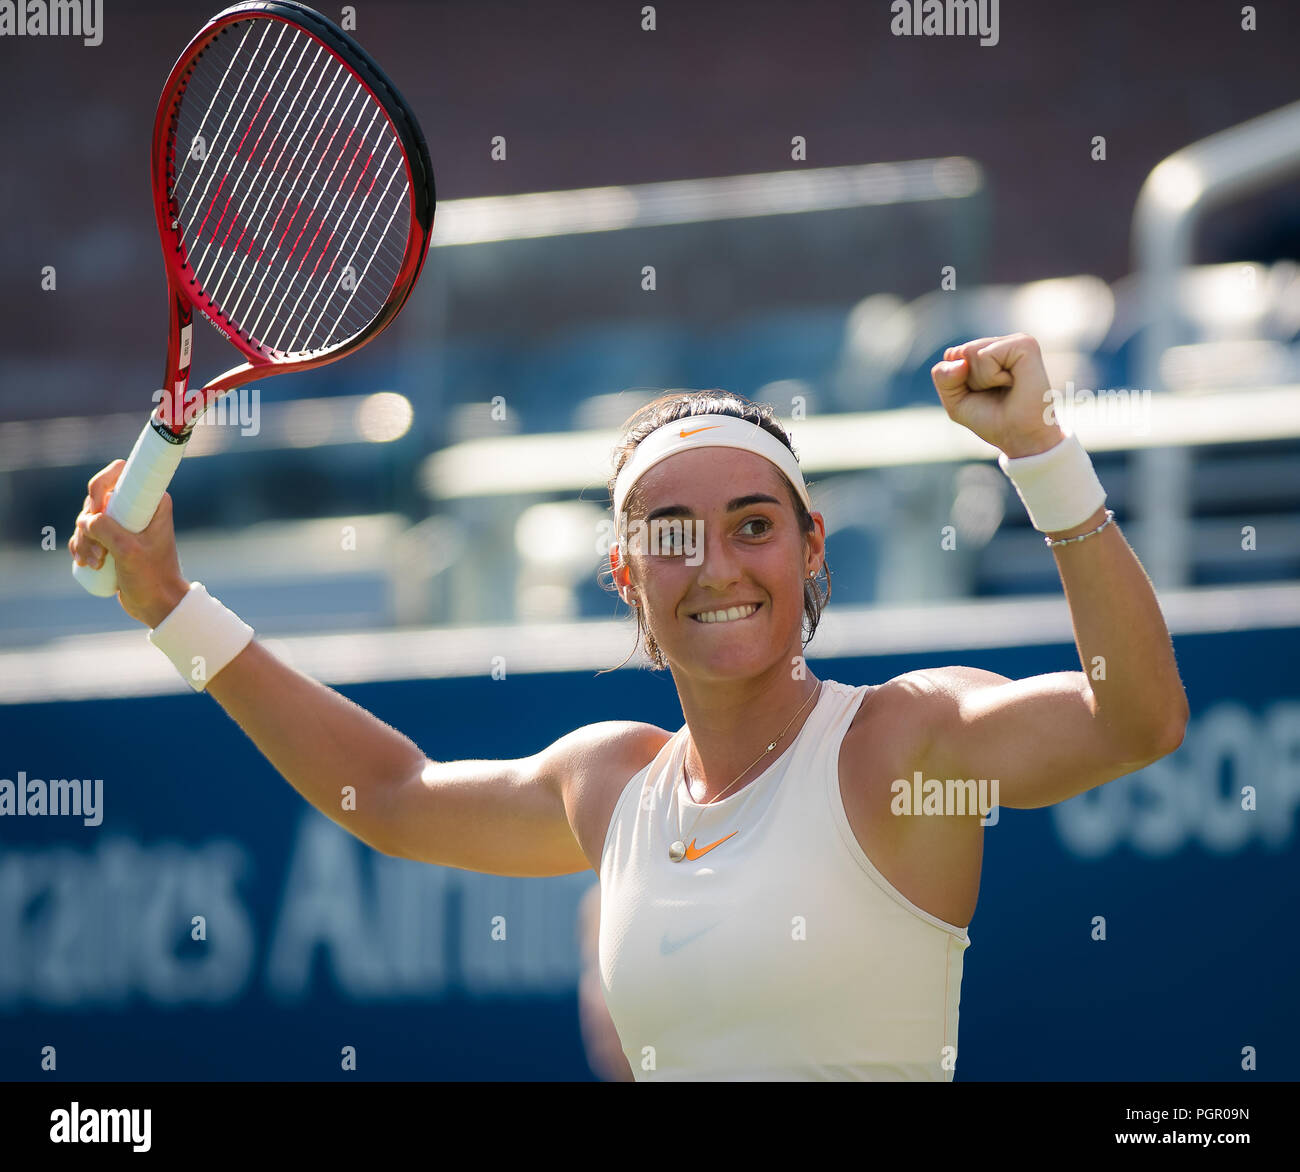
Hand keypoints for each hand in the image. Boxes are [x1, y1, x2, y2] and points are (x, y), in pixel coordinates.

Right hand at [69, 460, 190, 627]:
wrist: (157, 603)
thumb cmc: (152, 577)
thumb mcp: (128, 552)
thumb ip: (106, 530)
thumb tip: (85, 520)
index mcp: (152, 501)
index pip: (120, 473)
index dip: (100, 486)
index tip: (95, 508)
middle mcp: (138, 507)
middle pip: (97, 499)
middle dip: (89, 525)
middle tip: (98, 551)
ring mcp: (124, 523)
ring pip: (88, 518)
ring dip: (84, 540)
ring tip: (95, 562)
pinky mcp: (113, 538)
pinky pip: (86, 533)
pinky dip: (81, 546)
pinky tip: (86, 563)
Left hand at [931, 332, 1064, 457]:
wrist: (1021, 438)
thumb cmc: (992, 420)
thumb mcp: (956, 401)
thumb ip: (944, 377)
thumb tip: (960, 361)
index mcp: (989, 351)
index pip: (952, 356)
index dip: (957, 383)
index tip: (981, 395)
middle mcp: (1003, 343)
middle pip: (961, 352)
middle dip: (969, 381)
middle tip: (995, 393)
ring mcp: (1016, 341)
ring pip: (971, 352)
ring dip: (981, 379)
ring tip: (1005, 387)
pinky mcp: (1025, 344)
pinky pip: (986, 355)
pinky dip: (991, 376)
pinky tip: (1012, 382)